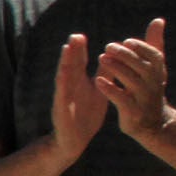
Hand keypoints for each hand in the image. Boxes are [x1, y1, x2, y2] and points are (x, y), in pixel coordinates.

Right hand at [49, 31, 112, 162]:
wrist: (75, 139)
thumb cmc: (86, 114)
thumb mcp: (98, 90)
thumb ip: (104, 74)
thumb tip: (113, 56)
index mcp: (79, 82)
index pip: (78, 62)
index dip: (79, 50)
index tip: (80, 36)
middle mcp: (70, 86)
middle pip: (70, 65)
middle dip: (72, 52)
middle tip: (75, 36)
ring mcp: (65, 97)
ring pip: (64, 77)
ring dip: (65, 63)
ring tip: (66, 50)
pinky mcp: (62, 109)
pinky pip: (63, 95)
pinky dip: (63, 84)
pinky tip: (63, 75)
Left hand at [94, 17, 170, 141]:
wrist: (153, 123)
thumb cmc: (149, 88)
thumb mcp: (154, 68)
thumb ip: (154, 43)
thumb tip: (158, 20)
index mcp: (158, 72)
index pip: (154, 55)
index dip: (141, 47)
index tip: (126, 41)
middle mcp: (154, 84)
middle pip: (140, 66)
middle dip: (125, 55)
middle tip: (108, 46)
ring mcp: (144, 98)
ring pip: (130, 80)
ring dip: (116, 68)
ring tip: (101, 58)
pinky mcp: (133, 112)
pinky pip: (121, 99)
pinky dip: (110, 89)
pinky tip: (98, 80)